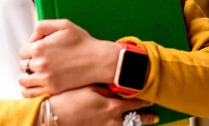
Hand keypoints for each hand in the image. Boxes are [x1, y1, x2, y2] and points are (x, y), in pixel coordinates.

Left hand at [19, 19, 120, 96]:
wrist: (97, 60)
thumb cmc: (82, 41)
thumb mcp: (63, 25)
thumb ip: (43, 26)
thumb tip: (32, 38)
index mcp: (40, 47)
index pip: (22, 51)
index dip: (29, 50)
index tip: (38, 51)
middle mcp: (40, 63)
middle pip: (22, 65)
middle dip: (29, 62)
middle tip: (40, 61)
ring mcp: (45, 78)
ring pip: (23, 80)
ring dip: (27, 76)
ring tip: (36, 73)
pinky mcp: (52, 89)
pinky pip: (30, 93)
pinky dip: (27, 90)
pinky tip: (33, 85)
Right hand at [43, 85, 158, 125]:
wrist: (53, 117)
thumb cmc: (68, 99)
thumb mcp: (88, 87)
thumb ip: (106, 87)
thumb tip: (117, 86)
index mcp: (112, 106)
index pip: (134, 102)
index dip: (143, 99)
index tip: (150, 98)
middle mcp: (112, 121)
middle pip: (135, 119)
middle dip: (146, 117)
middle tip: (154, 116)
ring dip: (136, 125)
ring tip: (145, 123)